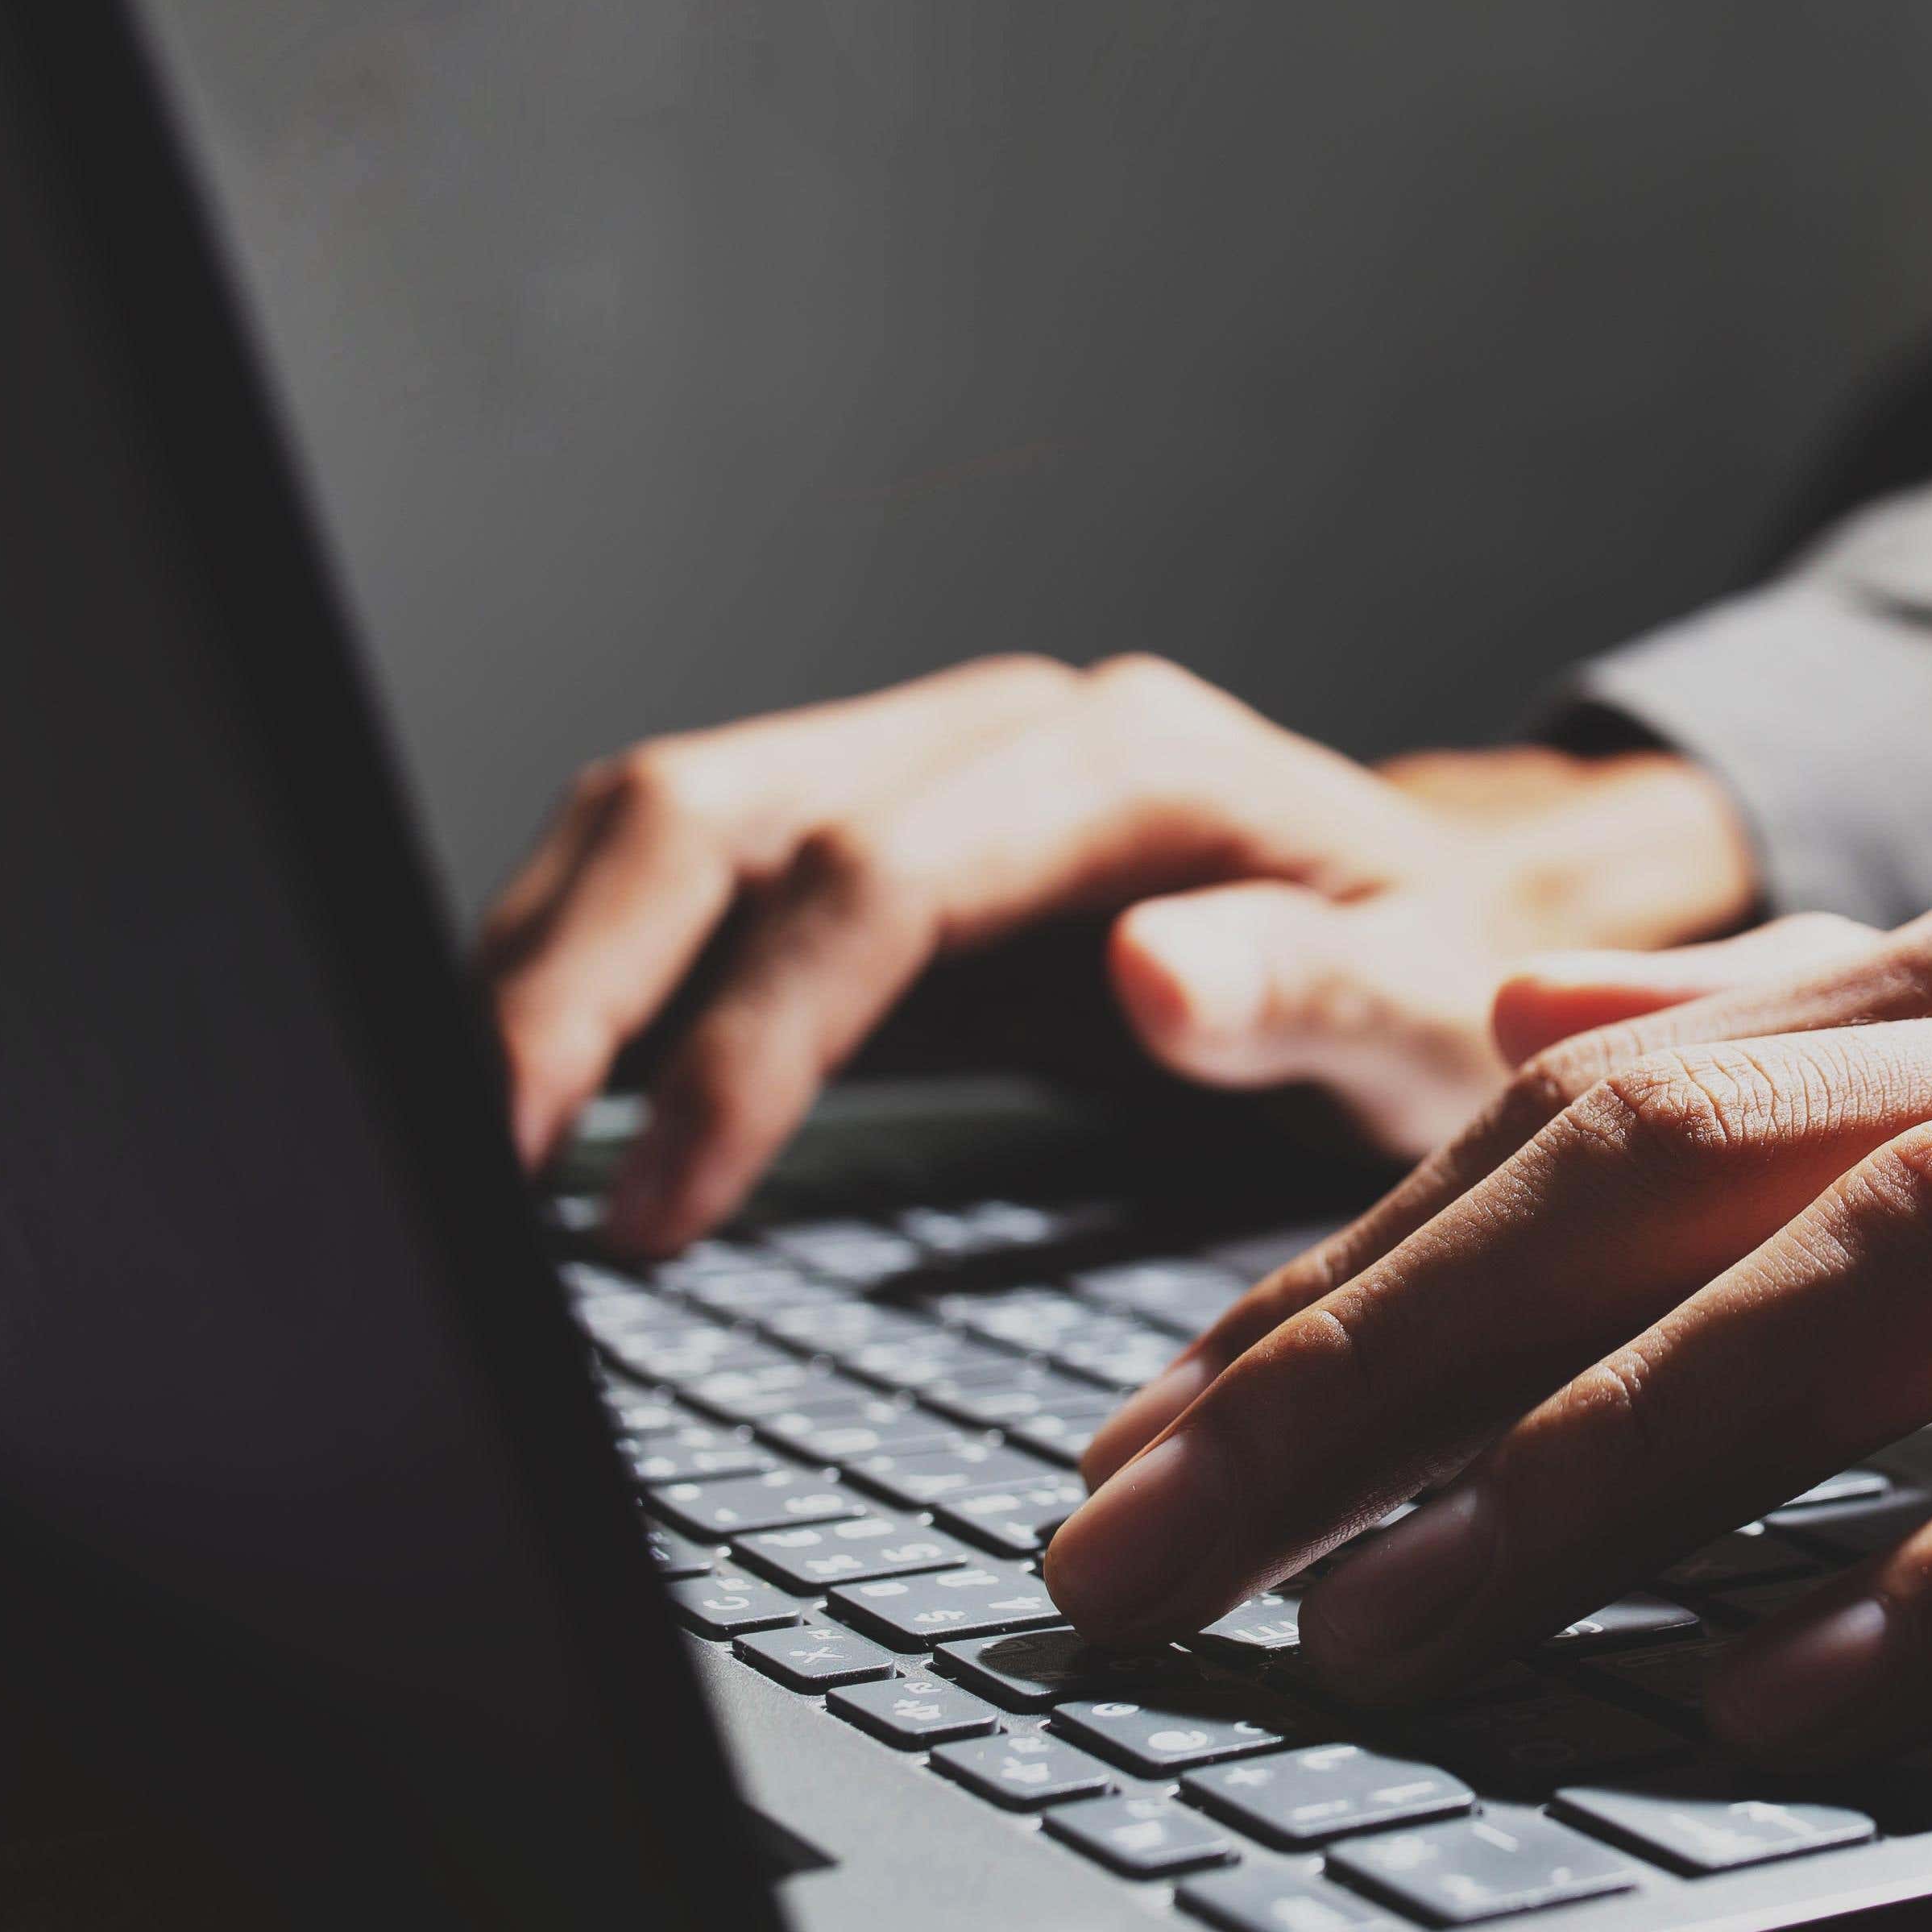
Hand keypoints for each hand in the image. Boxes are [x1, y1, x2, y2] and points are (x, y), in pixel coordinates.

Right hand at [477, 653, 1758, 1251]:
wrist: (1466, 927)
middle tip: (478, 1170)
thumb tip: (1154, 976)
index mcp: (1127, 763)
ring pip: (665, 823)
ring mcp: (922, 772)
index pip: (869, 878)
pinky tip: (529, 1096)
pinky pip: (686, 880)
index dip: (745, 1037)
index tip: (661, 1198)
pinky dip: (589, 973)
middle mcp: (1000, 733)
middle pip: (715, 813)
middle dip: (573, 985)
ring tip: (465, 1142)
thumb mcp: (1436, 1011)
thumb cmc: (1453, 982)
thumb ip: (1309, 990)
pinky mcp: (871, 843)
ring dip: (545, 966)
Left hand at [1043, 837, 1931, 1762]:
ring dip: (1599, 1476)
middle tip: (1124, 1561)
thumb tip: (1533, 1038)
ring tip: (1371, 1645)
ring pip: (1893, 1285)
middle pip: (1687, 1172)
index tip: (1139, 1436)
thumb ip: (1870, 1027)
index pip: (1627, 1090)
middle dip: (1366, 1374)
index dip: (1348, 1261)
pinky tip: (1781, 1706)